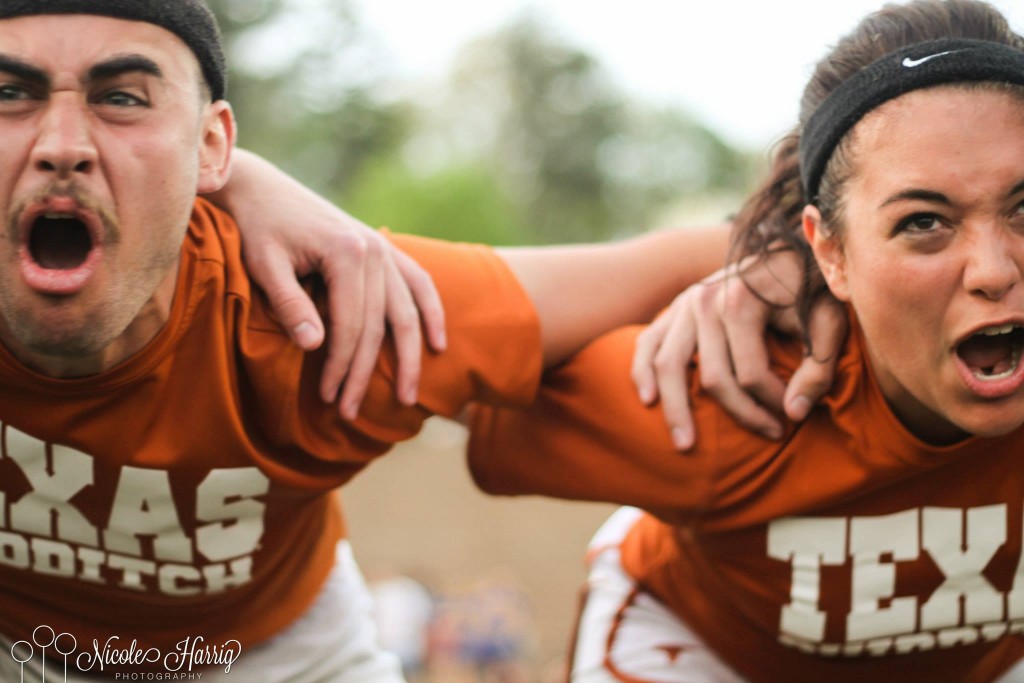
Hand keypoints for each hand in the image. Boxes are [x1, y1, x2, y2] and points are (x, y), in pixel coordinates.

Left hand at [211, 151, 446, 419]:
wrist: (262, 188)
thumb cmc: (257, 227)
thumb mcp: (264, 264)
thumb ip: (290, 304)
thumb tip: (316, 347)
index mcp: (346, 252)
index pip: (352, 324)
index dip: (342, 365)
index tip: (330, 398)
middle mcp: (374, 250)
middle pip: (380, 325)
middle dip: (366, 372)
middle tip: (352, 412)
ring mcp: (384, 248)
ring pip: (406, 312)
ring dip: (409, 357)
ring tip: (407, 397)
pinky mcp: (384, 249)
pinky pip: (419, 284)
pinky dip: (431, 314)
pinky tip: (438, 344)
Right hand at [631, 248, 846, 449]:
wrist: (781, 249)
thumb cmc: (809, 288)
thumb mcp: (829, 321)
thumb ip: (818, 367)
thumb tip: (793, 413)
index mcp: (741, 301)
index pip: (751, 373)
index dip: (773, 403)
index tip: (793, 417)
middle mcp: (705, 302)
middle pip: (713, 376)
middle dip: (741, 413)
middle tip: (769, 435)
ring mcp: (683, 305)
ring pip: (669, 366)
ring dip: (675, 409)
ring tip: (686, 444)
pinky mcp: (673, 310)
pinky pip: (647, 345)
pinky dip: (642, 373)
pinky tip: (648, 401)